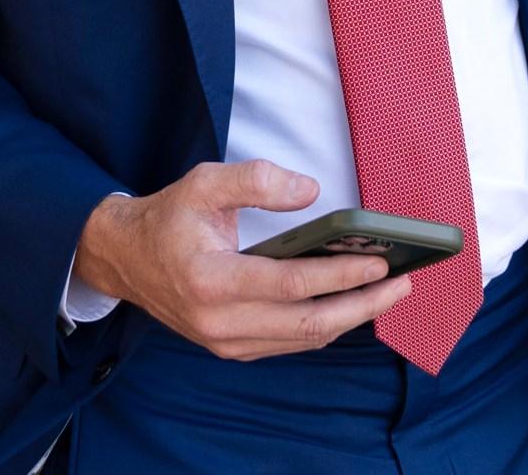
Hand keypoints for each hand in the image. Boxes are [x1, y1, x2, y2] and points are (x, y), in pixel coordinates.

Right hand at [71, 160, 409, 360]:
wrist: (124, 259)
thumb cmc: (167, 218)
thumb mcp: (203, 181)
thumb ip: (256, 180)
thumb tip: (311, 191)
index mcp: (211, 281)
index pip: (292, 284)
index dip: (341, 275)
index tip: (380, 261)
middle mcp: (218, 322)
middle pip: (308, 323)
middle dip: (362, 305)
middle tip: (403, 283)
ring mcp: (225, 342)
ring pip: (303, 339)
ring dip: (350, 318)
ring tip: (388, 292)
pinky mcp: (231, 348)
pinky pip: (290, 343)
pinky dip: (325, 326)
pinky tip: (350, 304)